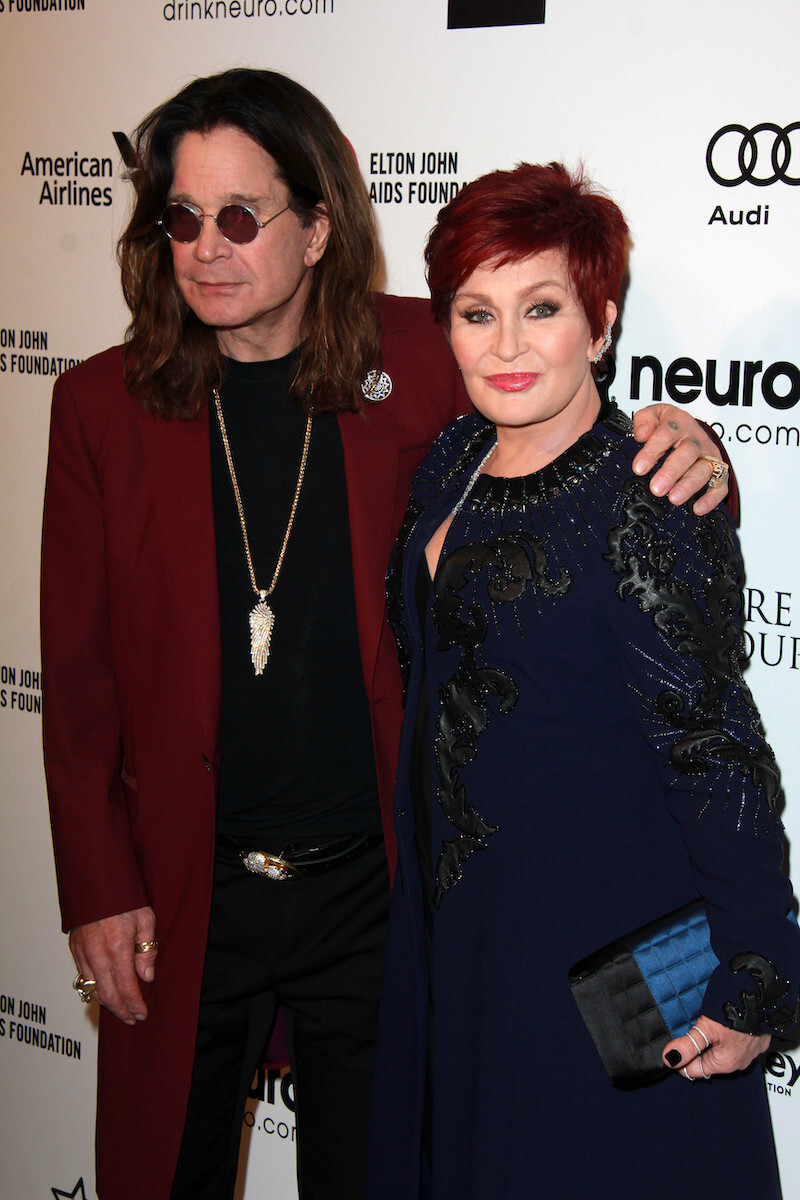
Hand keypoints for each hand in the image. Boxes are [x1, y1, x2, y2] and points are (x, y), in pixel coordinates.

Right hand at [69, 906, 156, 1024]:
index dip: (134, 1004)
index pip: (126, 987)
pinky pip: (84, 977)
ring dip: (106, 1003)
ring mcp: (82, 952)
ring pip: (93, 989)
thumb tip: (146, 975)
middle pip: (107, 995)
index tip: (142, 1013)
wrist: (96, 880)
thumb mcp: (145, 918)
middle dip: (121, 1010)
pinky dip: (94, 989)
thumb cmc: (123, 896)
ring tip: (120, 1009)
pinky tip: (104, 991)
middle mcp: (96, 953)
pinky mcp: (74, 949)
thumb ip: (147, 949)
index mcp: (117, 946)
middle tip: (132, 1018)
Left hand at [631, 404, 728, 514]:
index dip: (652, 451)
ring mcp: (709, 456)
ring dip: (689, 485)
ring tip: (674, 498)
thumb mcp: (655, 414)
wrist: (692, 430)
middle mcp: (696, 440)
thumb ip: (645, 420)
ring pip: (704, 469)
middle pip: (688, 453)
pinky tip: (697, 508)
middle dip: (672, 472)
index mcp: (679, 424)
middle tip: (657, 487)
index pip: (666, 434)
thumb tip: (641, 433)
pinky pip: (720, 485)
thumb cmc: (671, 426)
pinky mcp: (719, 472)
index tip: (639, 467)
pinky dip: (710, 498)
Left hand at [662, 1016, 769, 1080]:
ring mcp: (750, 1051)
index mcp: (726, 1063)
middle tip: (687, 1032)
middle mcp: (739, 1062)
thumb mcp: (707, 1027)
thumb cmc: (737, 1010)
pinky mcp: (757, 1040)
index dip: (679, 1059)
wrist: (763, 994)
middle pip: (708, 1061)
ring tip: (703, 1025)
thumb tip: (669, 1058)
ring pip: (722, 1052)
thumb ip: (688, 1045)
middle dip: (695, 1050)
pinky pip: (736, 1043)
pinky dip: (726, 1036)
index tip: (672, 1047)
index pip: (694, 1071)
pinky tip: (721, 1023)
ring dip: (710, 1042)